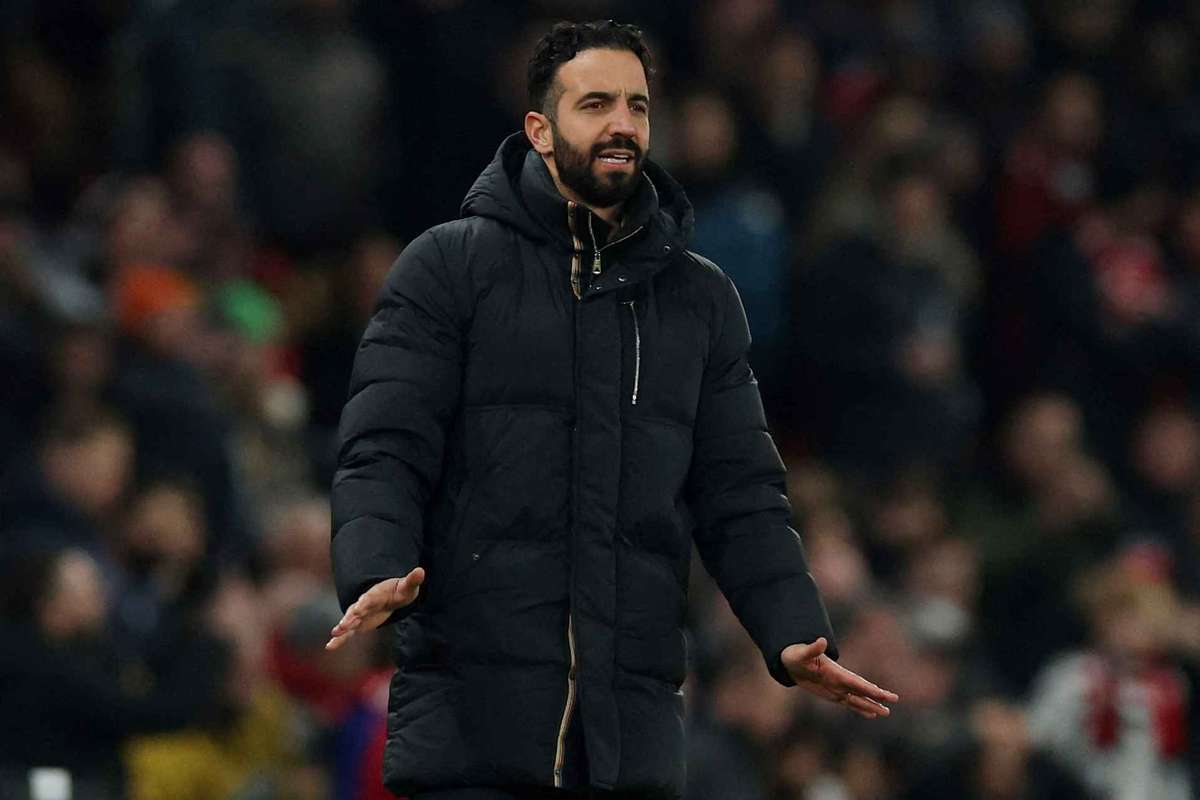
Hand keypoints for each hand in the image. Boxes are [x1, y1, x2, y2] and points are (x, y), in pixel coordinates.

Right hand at [325, 567, 425, 650]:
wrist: (388, 596)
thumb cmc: (398, 591)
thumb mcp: (407, 587)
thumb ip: (412, 580)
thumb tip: (421, 571)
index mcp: (374, 595)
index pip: (368, 599)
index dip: (363, 605)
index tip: (358, 610)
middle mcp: (363, 604)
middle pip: (355, 611)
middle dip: (349, 618)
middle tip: (342, 626)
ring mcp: (359, 615)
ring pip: (349, 622)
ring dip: (342, 628)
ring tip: (334, 635)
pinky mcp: (357, 624)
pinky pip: (347, 633)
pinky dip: (339, 639)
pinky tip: (330, 646)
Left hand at [781, 637, 898, 718]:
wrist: (791, 660)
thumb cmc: (796, 655)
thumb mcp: (802, 652)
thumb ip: (813, 649)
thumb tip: (822, 640)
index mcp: (835, 672)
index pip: (856, 682)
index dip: (869, 688)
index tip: (883, 693)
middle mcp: (839, 681)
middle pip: (861, 690)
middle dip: (877, 696)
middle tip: (894, 700)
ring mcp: (837, 688)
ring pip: (858, 698)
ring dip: (871, 705)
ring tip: (886, 713)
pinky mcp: (832, 694)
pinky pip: (848, 703)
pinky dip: (860, 709)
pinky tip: (871, 715)